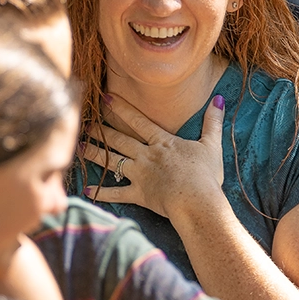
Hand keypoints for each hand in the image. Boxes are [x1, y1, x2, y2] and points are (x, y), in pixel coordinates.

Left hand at [80, 94, 224, 221]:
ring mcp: (140, 175)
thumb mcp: (212, 145)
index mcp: (162, 142)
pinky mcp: (138, 194)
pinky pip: (116, 193)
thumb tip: (219, 99)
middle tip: (85, 123)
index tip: (105, 98)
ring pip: (112, 161)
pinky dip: (101, 192)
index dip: (121, 108)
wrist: (196, 200)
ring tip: (79, 147)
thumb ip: (213, 122)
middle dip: (101, 131)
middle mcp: (146, 155)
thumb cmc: (205, 174)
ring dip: (95, 154)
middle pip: (119, 140)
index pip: (138, 120)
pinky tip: (87, 189)